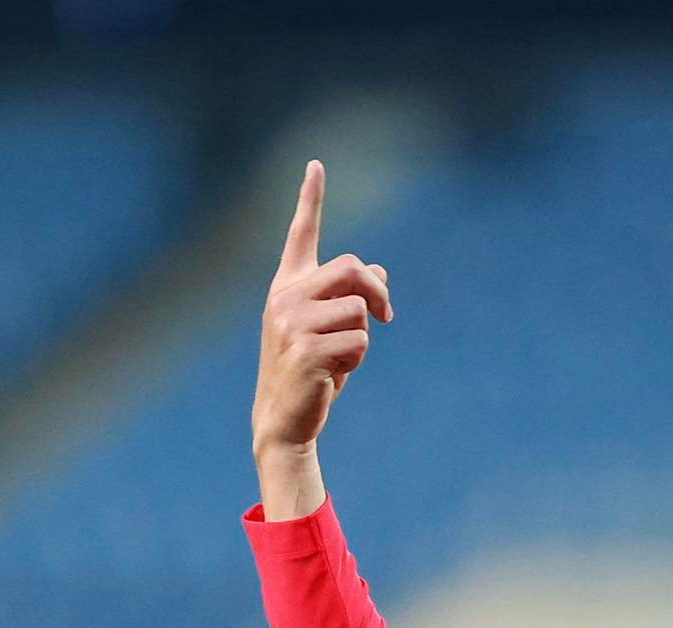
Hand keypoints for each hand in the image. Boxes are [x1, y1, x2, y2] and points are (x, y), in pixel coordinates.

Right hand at [251, 160, 391, 514]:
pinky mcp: (306, 349)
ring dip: (365, 337)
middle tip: (388, 317)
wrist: (284, 416)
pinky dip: (359, 359)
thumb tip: (378, 269)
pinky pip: (360, 340)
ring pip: (360, 308)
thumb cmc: (312, 369)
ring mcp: (291, 322)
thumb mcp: (330, 328)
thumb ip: (348, 296)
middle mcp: (284, 296)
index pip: (301, 234)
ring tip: (341, 358)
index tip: (316, 164)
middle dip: (379, 292)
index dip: (309, 199)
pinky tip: (335, 374)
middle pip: (352, 267)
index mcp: (288, 285)